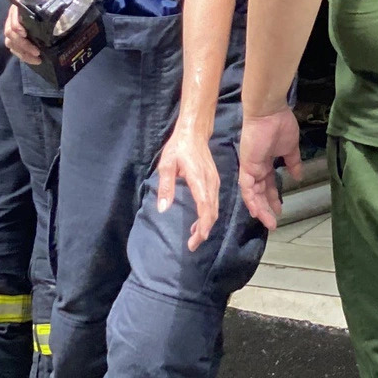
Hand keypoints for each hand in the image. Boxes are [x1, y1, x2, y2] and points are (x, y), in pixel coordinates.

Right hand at [1, 0, 42, 67]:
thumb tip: (62, 3)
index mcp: (18, 6)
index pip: (12, 20)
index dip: (17, 28)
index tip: (25, 34)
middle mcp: (12, 17)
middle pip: (10, 35)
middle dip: (22, 46)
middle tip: (37, 53)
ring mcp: (13, 25)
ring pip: (10, 42)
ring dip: (22, 53)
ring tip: (36, 60)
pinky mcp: (17, 33)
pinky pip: (13, 46)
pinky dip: (21, 54)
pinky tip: (32, 59)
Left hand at [155, 126, 221, 251]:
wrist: (194, 132)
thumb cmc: (179, 147)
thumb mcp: (167, 164)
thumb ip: (165, 187)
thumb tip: (163, 209)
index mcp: (199, 180)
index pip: (205, 208)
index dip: (203, 226)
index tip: (196, 240)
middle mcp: (210, 183)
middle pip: (212, 212)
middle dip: (204, 231)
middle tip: (192, 245)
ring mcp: (214, 182)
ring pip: (214, 208)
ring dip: (206, 224)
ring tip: (194, 237)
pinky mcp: (214, 181)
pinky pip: (214, 202)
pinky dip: (208, 215)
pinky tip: (199, 221)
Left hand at [237, 107, 301, 228]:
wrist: (269, 111)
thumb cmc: (280, 125)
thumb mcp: (290, 148)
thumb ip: (293, 163)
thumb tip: (299, 176)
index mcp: (265, 162)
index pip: (267, 184)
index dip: (273, 197)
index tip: (280, 208)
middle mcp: (256, 167)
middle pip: (259, 192)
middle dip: (266, 207)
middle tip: (273, 222)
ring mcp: (250, 167)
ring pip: (252, 193)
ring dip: (260, 208)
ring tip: (269, 222)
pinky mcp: (246, 166)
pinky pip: (246, 187)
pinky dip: (251, 200)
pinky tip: (257, 211)